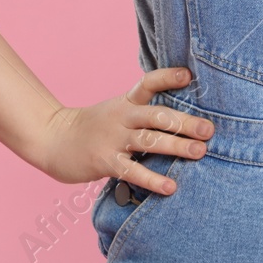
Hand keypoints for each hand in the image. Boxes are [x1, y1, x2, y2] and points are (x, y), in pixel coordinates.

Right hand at [31, 67, 213, 192]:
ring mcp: (113, 139)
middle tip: (209, 130)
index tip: (189, 75)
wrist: (52, 140)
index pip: (148, 83)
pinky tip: (170, 187)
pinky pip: (132, 170)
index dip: (168, 77)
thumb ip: (144, 112)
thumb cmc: (94, 127)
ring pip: (149, 140)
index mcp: (126, 102)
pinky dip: (152, 179)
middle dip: (185, 122)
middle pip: (157, 115)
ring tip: (199, 152)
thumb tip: (185, 119)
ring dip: (176, 146)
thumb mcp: (117, 111)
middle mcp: (122, 117)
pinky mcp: (104, 161)